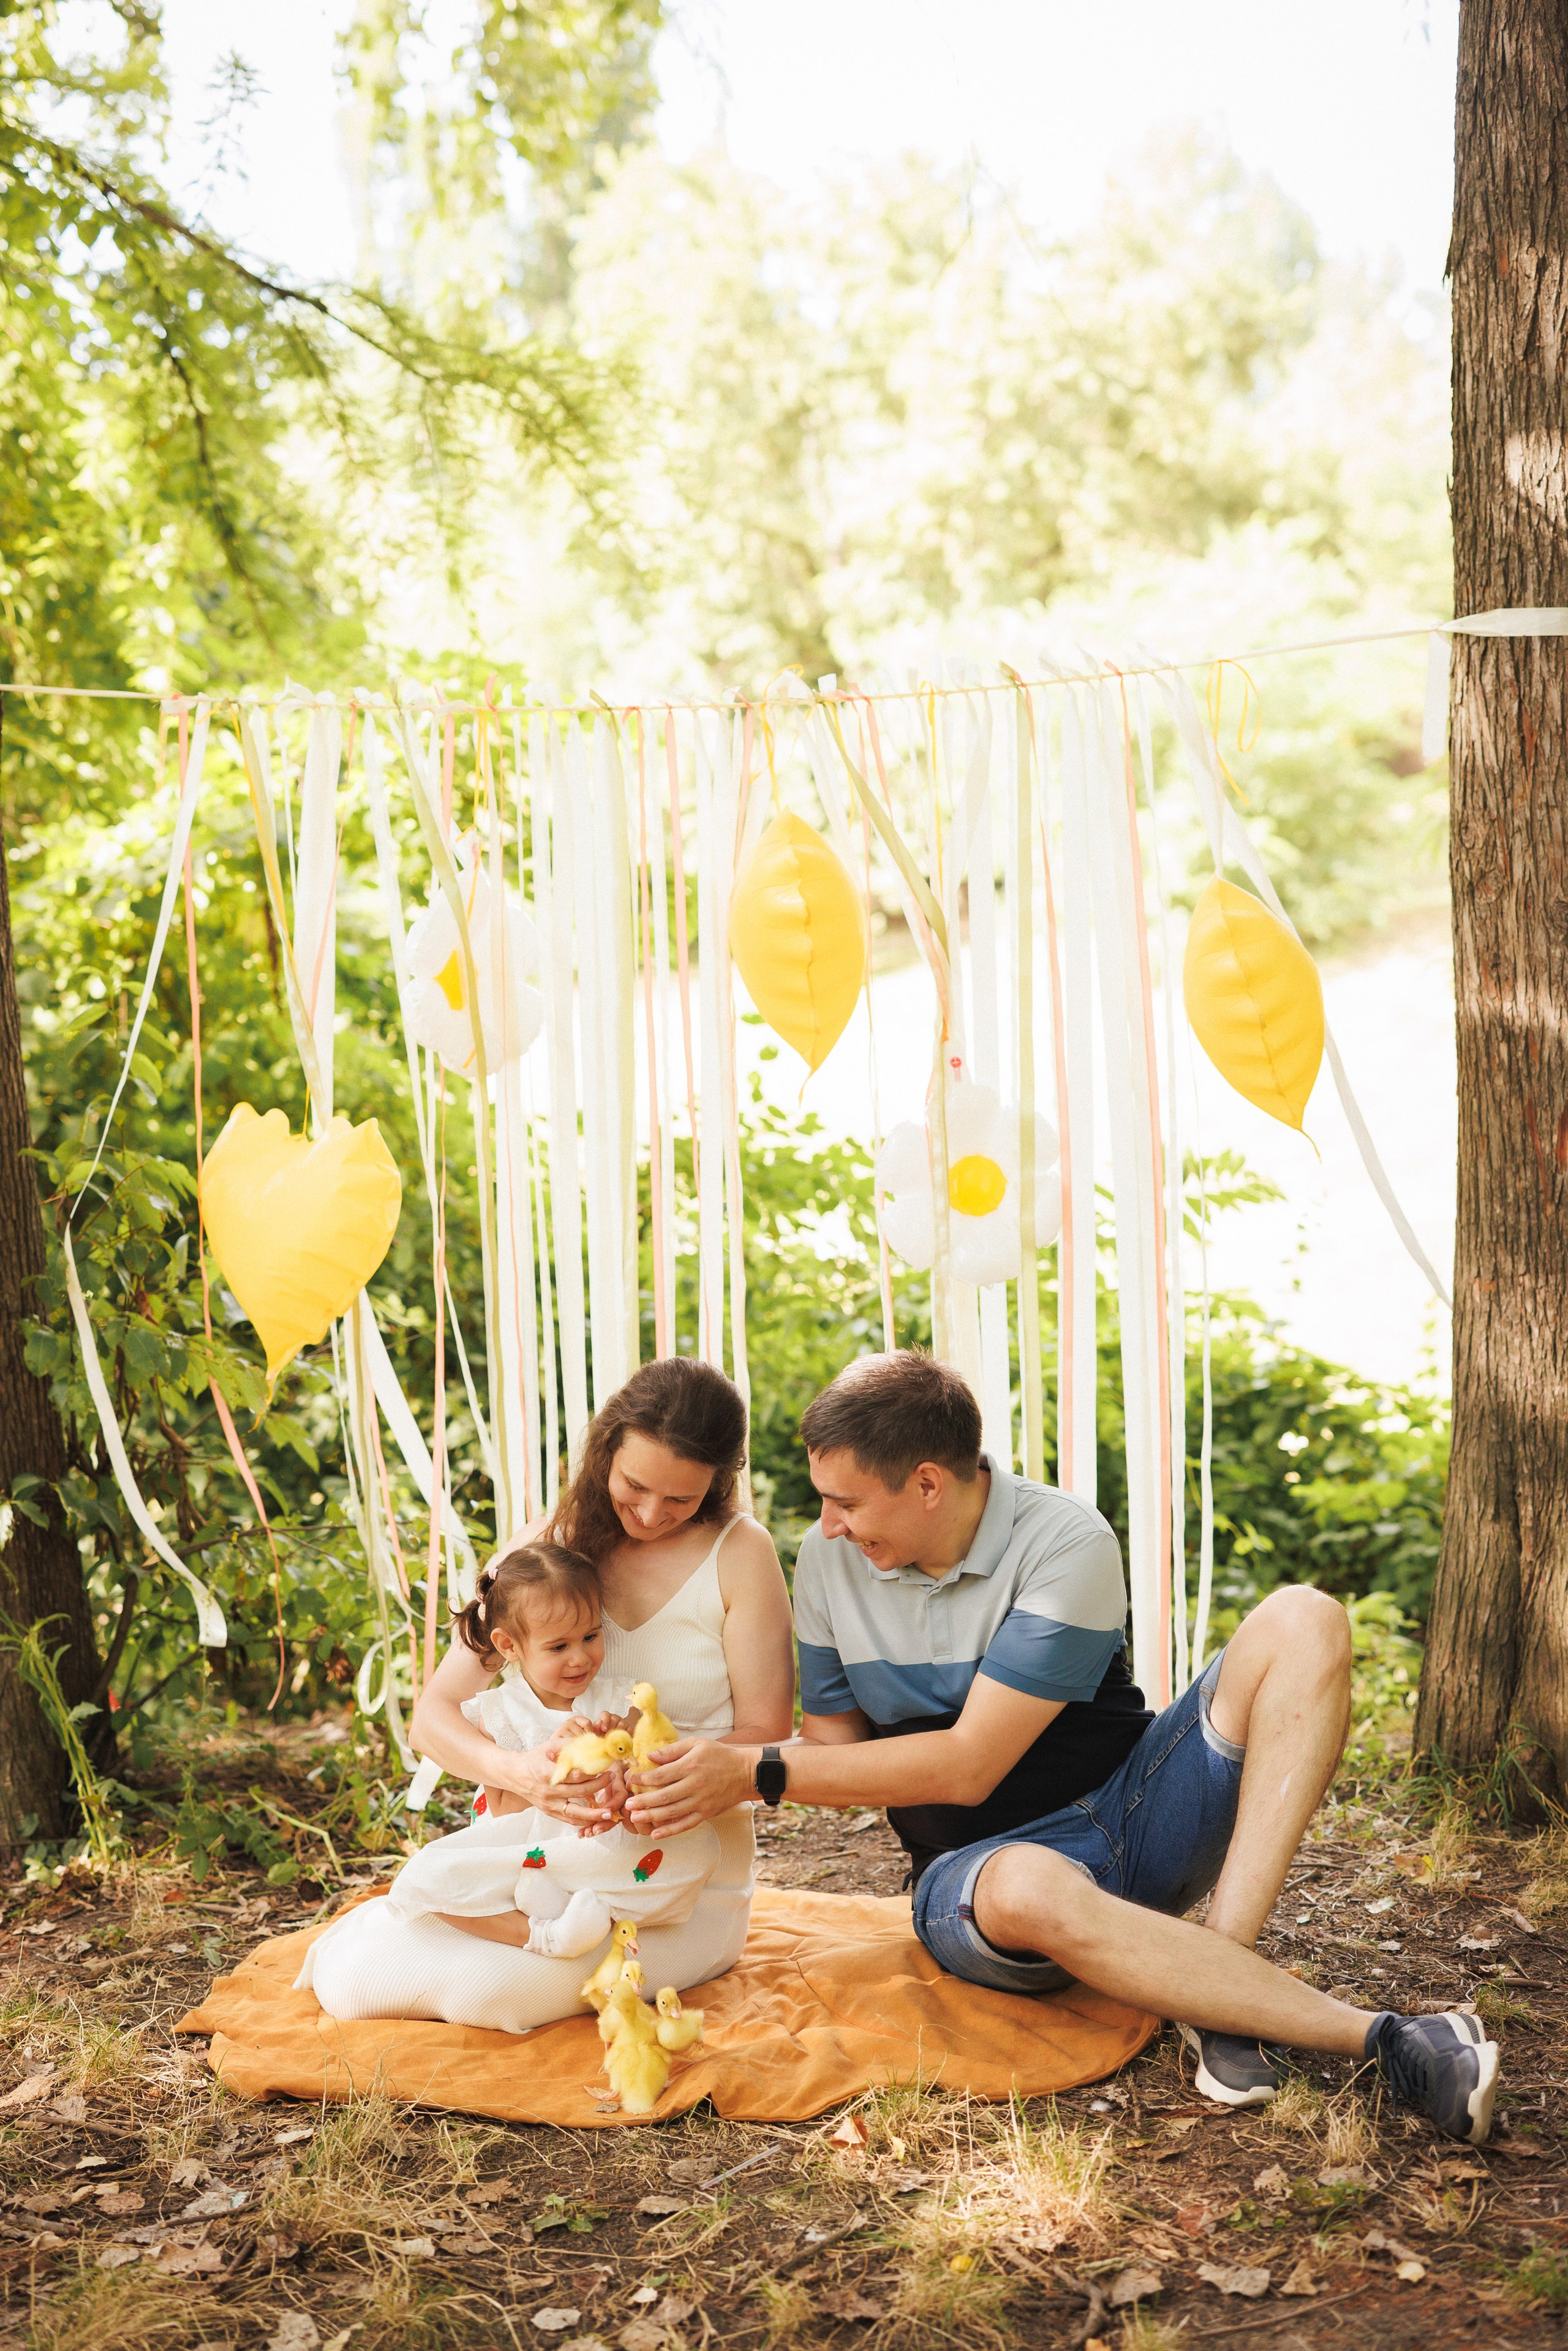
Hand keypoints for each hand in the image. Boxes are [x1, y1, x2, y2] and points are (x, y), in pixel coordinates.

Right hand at [485, 1735, 618, 1829]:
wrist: (515, 1775)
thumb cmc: (535, 1758)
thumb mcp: (550, 1745)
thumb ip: (570, 1744)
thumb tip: (593, 1742)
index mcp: (548, 1773)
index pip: (575, 1775)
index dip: (593, 1772)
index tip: (606, 1766)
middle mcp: (548, 1791)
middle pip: (579, 1792)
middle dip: (598, 1786)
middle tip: (612, 1778)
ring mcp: (548, 1804)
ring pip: (574, 1812)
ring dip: (593, 1814)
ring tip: (609, 1812)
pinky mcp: (549, 1812)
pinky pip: (568, 1820)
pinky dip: (582, 1821)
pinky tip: (596, 1820)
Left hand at [623, 1738, 753, 1836]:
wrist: (745, 1772)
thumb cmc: (720, 1755)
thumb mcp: (697, 1744)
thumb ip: (672, 1750)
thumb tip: (650, 1756)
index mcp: (691, 1766)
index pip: (662, 1775)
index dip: (644, 1778)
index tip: (631, 1780)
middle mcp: (695, 1785)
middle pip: (664, 1796)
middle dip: (643, 1801)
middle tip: (627, 1805)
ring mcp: (701, 1802)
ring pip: (672, 1812)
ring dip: (651, 1817)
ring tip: (635, 1819)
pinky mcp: (706, 1813)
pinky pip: (686, 1824)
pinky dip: (670, 1831)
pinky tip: (655, 1834)